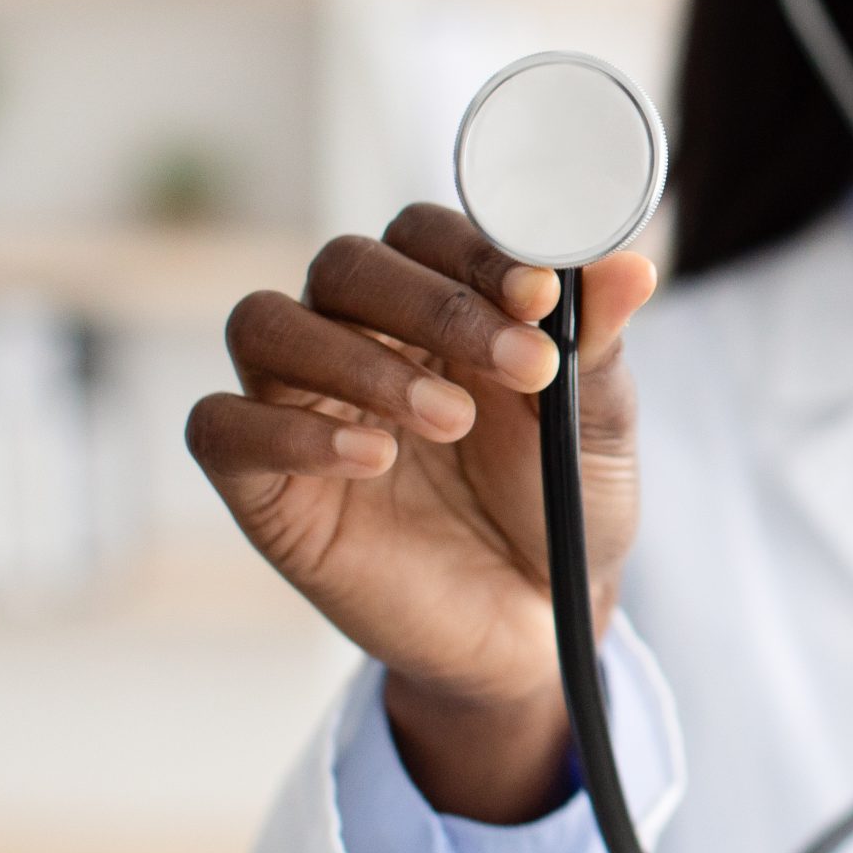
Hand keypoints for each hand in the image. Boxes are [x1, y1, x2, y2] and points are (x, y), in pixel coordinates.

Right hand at [185, 204, 658, 820]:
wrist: (539, 622)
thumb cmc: (563, 503)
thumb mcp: (598, 425)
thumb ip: (597, 343)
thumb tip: (629, 265)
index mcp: (439, 304)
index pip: (422, 230)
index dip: (475, 250)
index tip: (539, 294)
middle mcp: (359, 337)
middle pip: (344, 264)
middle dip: (434, 304)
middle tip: (520, 365)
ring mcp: (301, 406)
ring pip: (267, 325)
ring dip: (359, 358)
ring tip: (451, 419)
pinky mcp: (263, 485)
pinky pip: (223, 428)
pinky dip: (290, 433)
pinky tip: (373, 458)